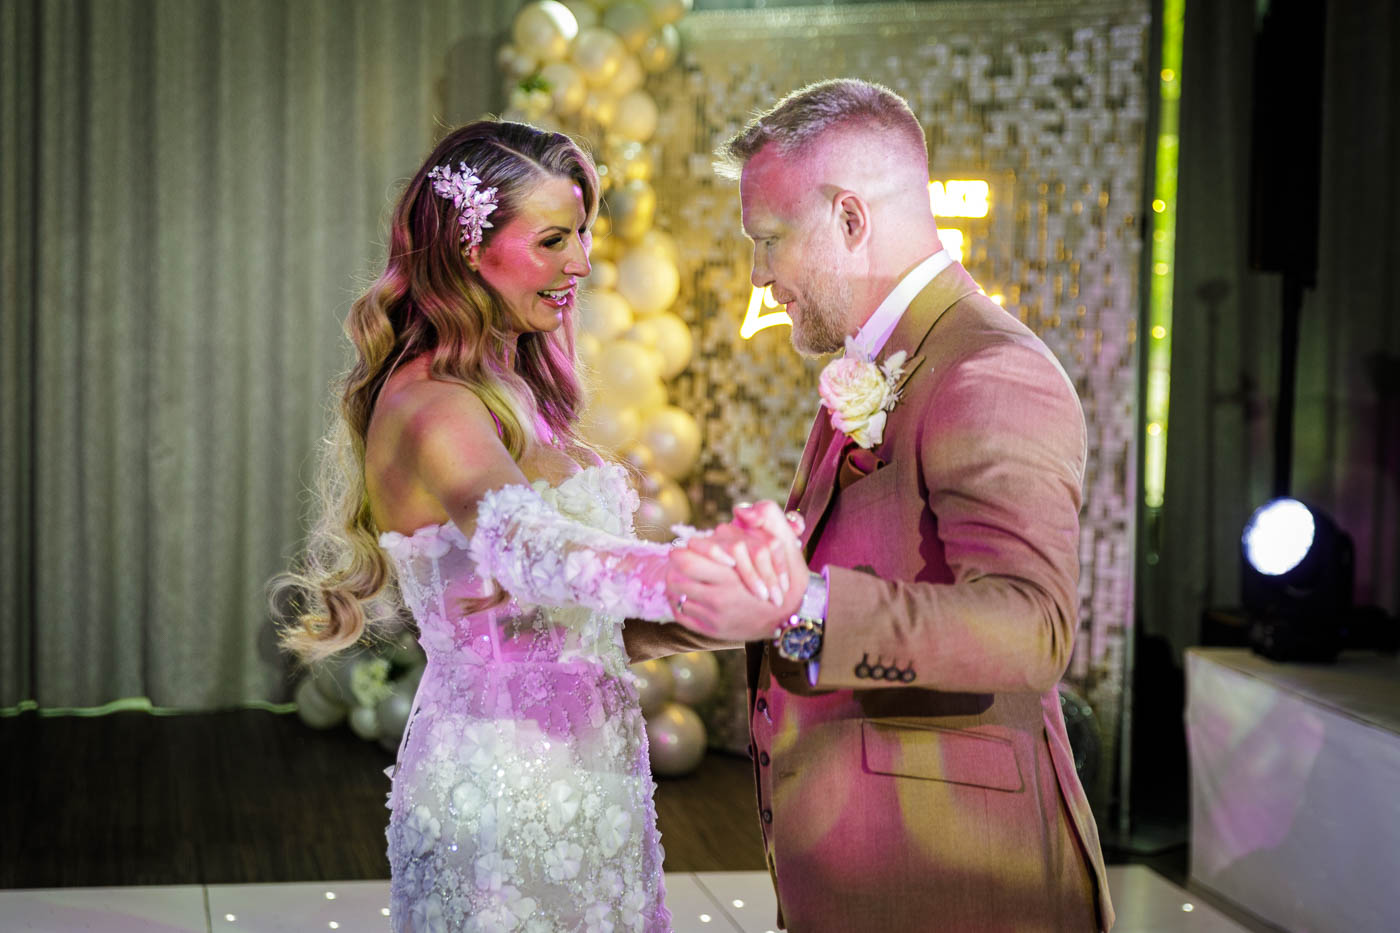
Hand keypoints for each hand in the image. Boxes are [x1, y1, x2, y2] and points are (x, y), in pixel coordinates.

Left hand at [666, 515, 808, 640]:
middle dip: (674, 568)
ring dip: (677, 584)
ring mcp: (714, 618)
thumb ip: (767, 520)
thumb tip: (740, 509)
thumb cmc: (789, 580)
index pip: (686, 561)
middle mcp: (719, 599)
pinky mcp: (711, 631)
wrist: (792, 621)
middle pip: (675, 579)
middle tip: (678, 561)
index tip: (685, 548)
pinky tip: (688, 595)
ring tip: (683, 576)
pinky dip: (679, 604)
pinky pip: (681, 616)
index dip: (682, 551)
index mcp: (731, 576)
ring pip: (677, 597)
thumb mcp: (785, 546)